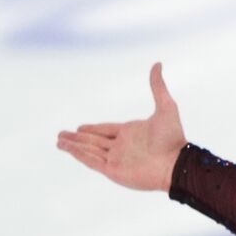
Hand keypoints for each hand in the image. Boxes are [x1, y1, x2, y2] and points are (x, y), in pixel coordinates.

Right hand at [56, 62, 187, 192]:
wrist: (176, 164)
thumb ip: (158, 87)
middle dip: (78, 138)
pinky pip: (91, 161)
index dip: (93, 129)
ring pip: (90, 151)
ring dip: (74, 146)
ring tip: (59, 141)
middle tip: (62, 134)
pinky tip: (68, 148)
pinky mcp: (114, 171)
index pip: (107, 130)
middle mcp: (123, 146)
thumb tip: (157, 64)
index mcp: (132, 133)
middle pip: (95, 141)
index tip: (80, 127)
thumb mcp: (166, 107)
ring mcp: (118, 160)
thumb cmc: (173, 137)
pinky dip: (79, 154)